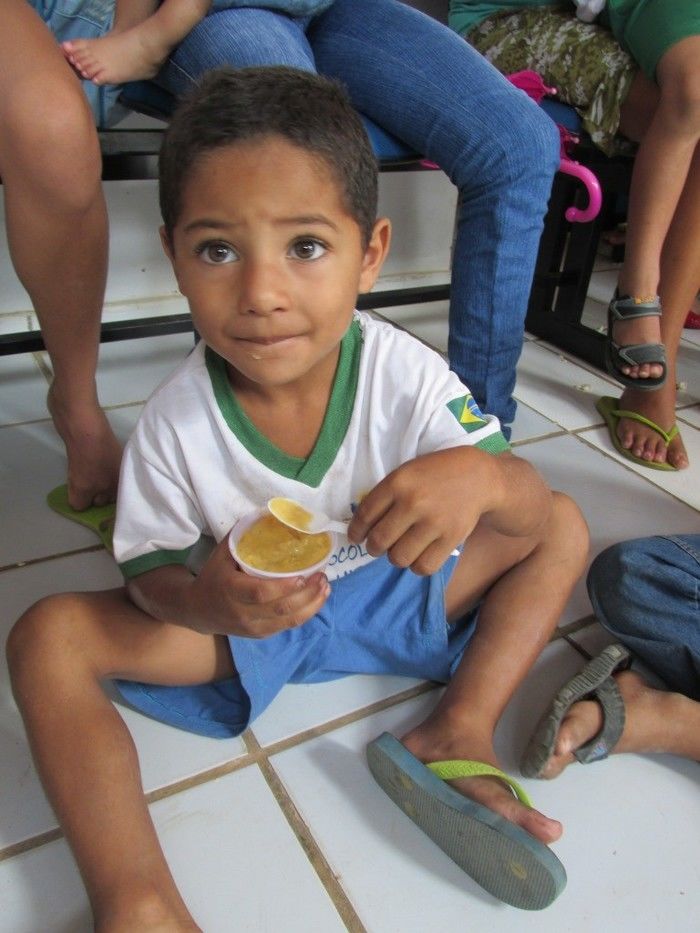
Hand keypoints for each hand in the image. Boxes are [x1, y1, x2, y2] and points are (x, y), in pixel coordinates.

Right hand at [131, 535, 330, 637]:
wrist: (197, 611)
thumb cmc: (213, 577)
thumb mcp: (221, 554)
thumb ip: (242, 536)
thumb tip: (269, 513)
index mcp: (231, 591)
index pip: (261, 593)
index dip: (284, 587)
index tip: (304, 574)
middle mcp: (242, 613)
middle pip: (281, 609)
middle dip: (307, 594)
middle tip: (323, 576)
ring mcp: (252, 627)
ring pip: (288, 621)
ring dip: (312, 605)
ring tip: (325, 587)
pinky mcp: (260, 634)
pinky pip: (287, 626)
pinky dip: (306, 613)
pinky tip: (317, 599)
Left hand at [347, 448, 490, 574]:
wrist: (478, 477)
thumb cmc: (436, 474)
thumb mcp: (407, 473)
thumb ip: (386, 496)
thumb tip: (363, 527)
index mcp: (398, 482)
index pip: (365, 515)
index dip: (356, 531)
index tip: (356, 538)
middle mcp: (413, 502)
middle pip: (379, 540)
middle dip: (373, 548)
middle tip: (378, 546)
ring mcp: (433, 522)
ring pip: (399, 558)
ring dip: (396, 557)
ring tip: (402, 548)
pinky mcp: (451, 538)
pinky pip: (423, 567)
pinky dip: (417, 566)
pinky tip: (419, 554)